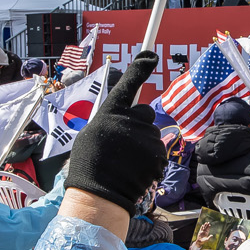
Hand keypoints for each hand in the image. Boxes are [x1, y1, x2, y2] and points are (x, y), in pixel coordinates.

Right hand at [63, 51, 164, 212]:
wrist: (98, 194)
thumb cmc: (89, 165)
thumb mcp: (93, 134)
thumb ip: (113, 123)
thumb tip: (126, 121)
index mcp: (111, 113)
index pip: (128, 85)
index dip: (140, 69)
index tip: (151, 56)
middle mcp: (130, 120)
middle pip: (145, 114)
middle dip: (140, 126)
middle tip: (124, 146)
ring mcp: (145, 138)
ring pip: (153, 136)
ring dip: (145, 147)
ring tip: (127, 163)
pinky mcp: (158, 155)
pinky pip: (159, 154)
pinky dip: (151, 163)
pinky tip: (136, 172)